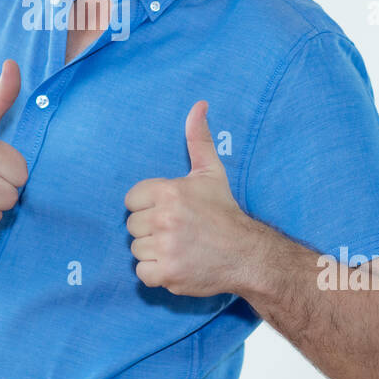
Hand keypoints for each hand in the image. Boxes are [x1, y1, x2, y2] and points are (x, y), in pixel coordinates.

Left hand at [125, 100, 256, 296]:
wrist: (247, 253)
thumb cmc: (224, 212)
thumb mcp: (211, 171)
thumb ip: (198, 139)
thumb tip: (198, 105)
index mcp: (169, 192)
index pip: (131, 200)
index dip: (147, 205)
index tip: (168, 210)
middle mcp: (164, 219)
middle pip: (132, 225)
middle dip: (150, 228)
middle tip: (176, 230)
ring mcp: (165, 248)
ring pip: (136, 248)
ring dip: (153, 250)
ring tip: (177, 246)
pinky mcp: (167, 273)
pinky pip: (142, 272)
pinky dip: (155, 272)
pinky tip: (175, 263)